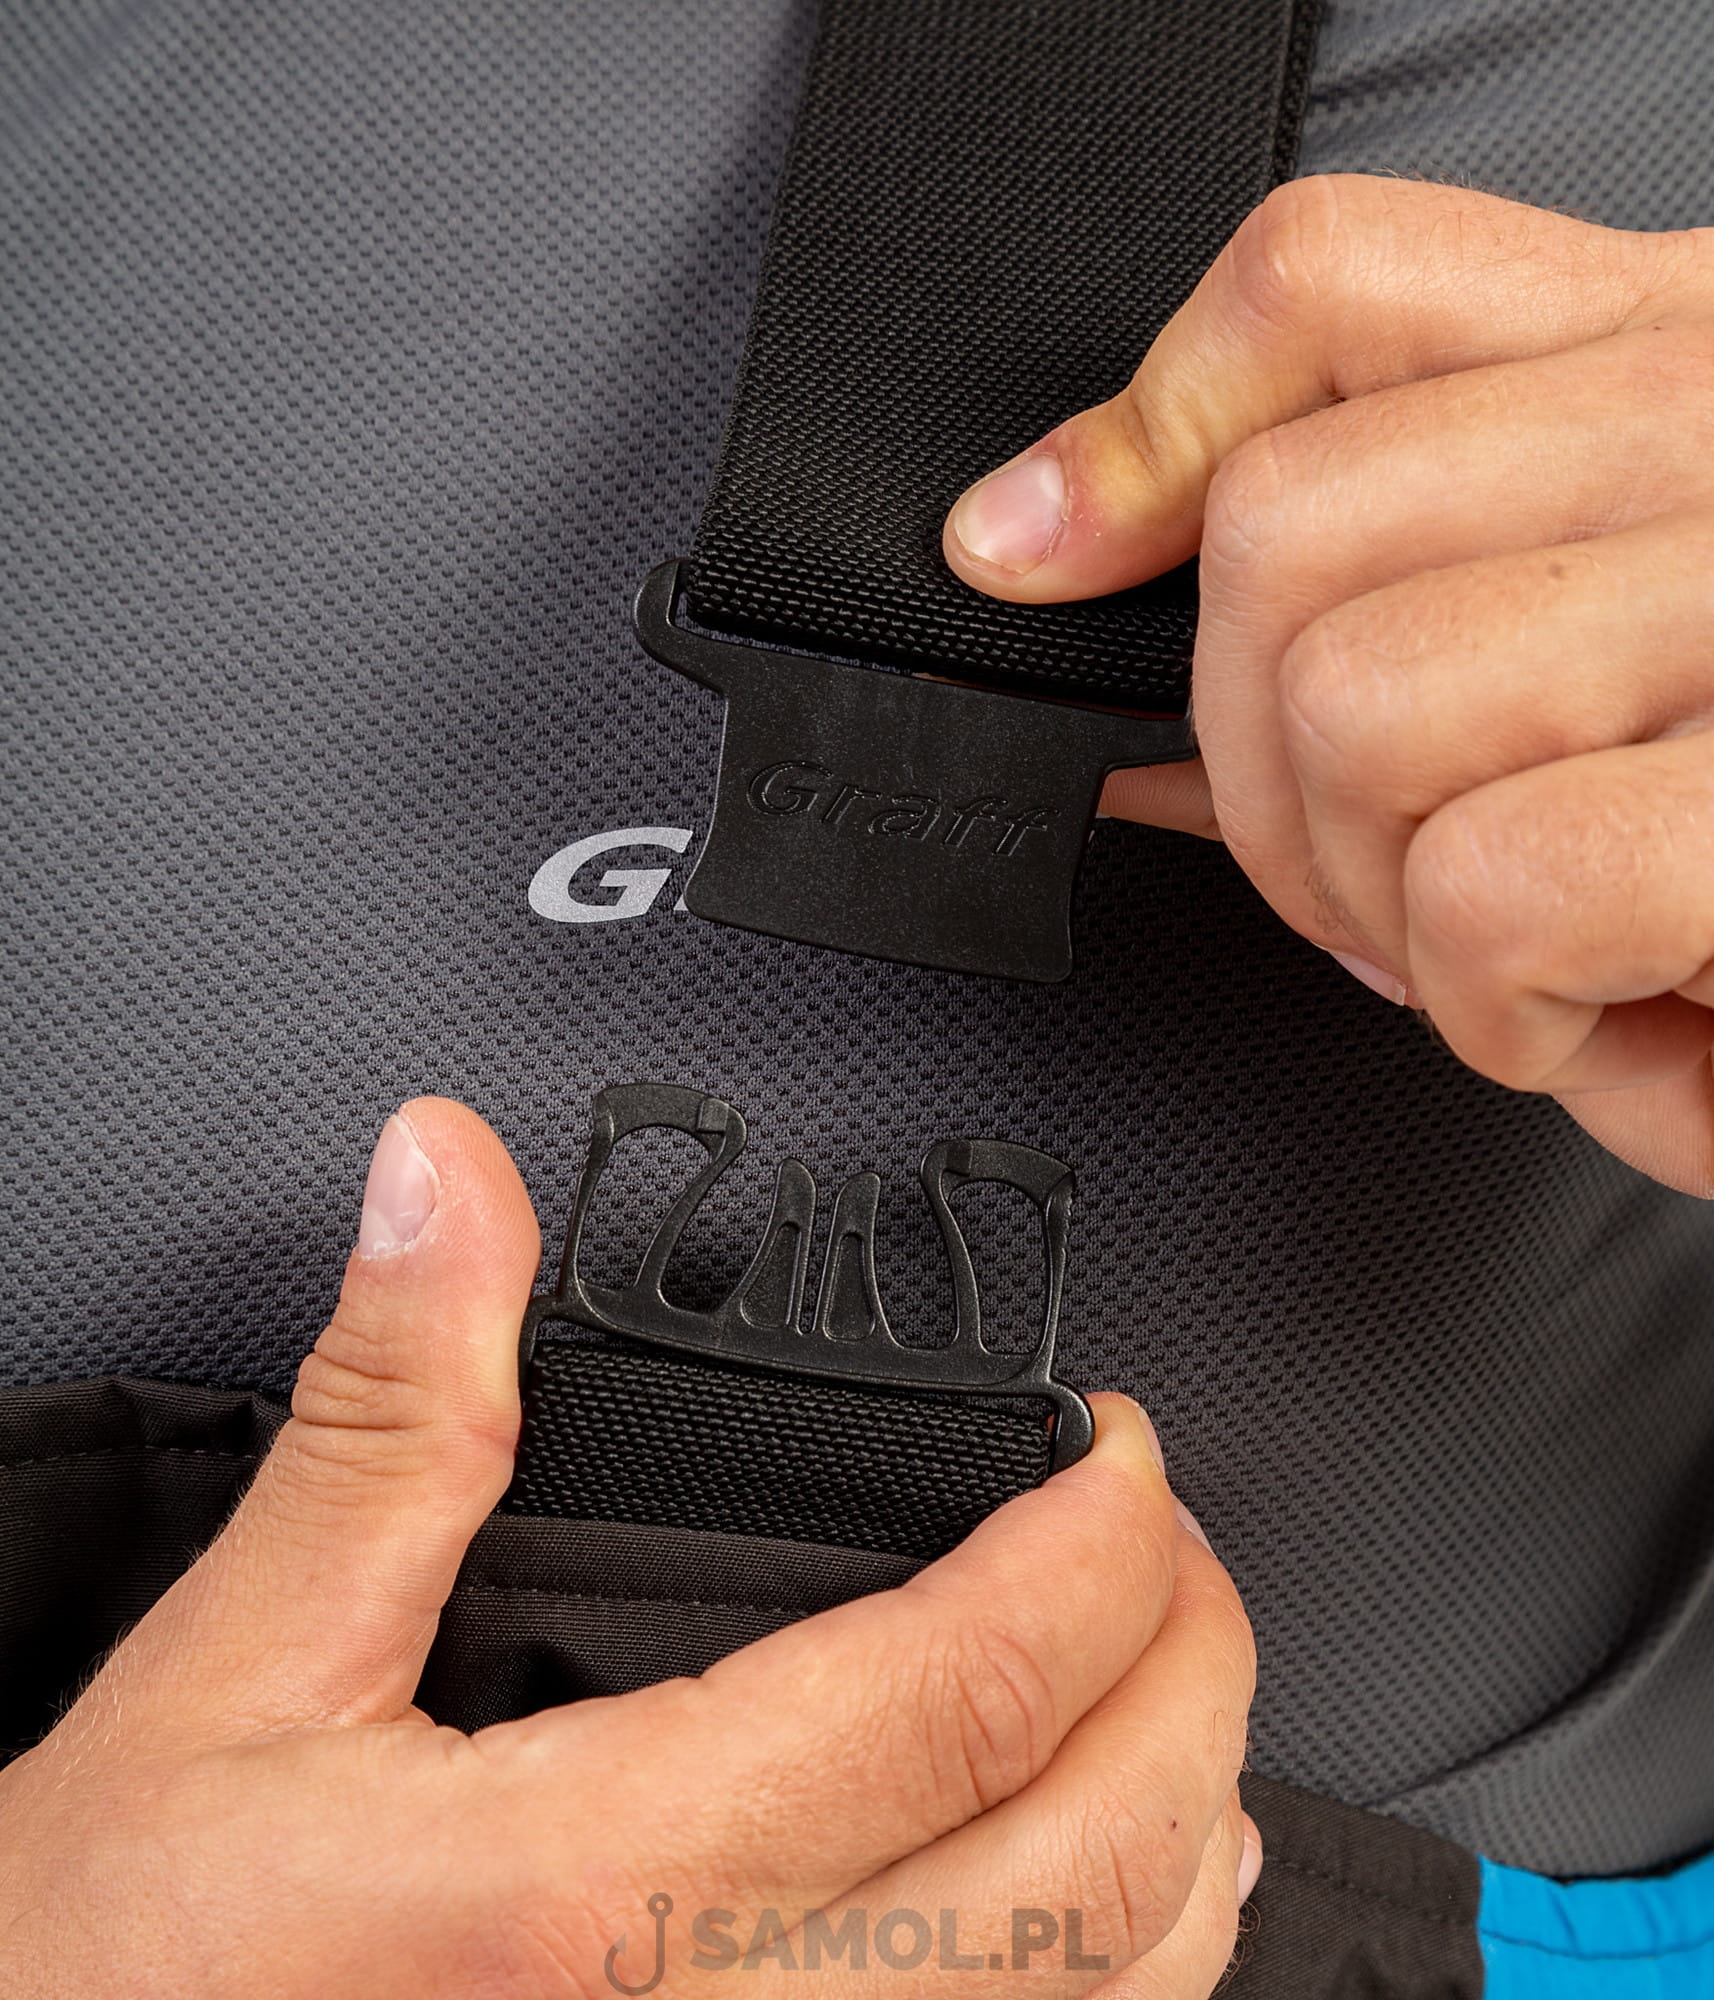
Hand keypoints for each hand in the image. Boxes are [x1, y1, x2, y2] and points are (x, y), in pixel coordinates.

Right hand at [0, 1100, 1257, 1998]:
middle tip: (1182, 1546)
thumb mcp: (233, 1673)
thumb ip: (388, 1417)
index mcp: (597, 1889)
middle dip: (1191, 1666)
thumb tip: (452, 1189)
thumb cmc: (108, 1984)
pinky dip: (1121, 1992)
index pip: (964, 1682)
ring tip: (1188, 1704)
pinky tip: (1113, 1926)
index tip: (1119, 1451)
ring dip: (1191, 1839)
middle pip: (1092, 1856)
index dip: (1097, 1541)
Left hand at [945, 175, 1713, 1195]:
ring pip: (1364, 704)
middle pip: (1287, 531)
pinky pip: (1499, 883)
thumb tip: (1106, 640)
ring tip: (1484, 952)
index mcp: (1680, 364)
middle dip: (1252, 774)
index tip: (1040, 551)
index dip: (1143, 433)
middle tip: (1355, 874)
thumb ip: (1382, 603)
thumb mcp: (1612, 648)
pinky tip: (1579, 1009)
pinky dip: (1491, 1004)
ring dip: (1368, 899)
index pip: (1339, 281)